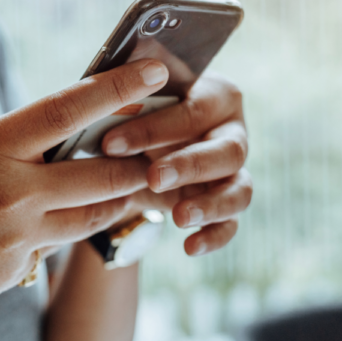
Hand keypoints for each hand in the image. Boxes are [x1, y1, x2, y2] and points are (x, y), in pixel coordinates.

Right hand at [0, 60, 170, 340]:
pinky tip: (29, 232)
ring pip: (91, 216)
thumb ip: (1, 156)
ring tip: (125, 189)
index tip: (151, 70)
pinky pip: (51, 248)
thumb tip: (44, 152)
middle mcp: (10, 192)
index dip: (116, 87)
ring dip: (113, 202)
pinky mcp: (13, 272)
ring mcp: (15, 237)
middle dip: (136, 164)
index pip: (66, 109)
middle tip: (157, 151)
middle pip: (101, 174)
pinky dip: (55, 235)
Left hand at [101, 71, 251, 256]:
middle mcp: (231, 130)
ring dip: (211, 203)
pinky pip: (233, 222)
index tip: (111, 142)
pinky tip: (189, 247)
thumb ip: (122, 97)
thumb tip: (101, 93)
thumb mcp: (124, 103)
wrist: (135, 155)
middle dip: (188, 164)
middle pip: (226, 149)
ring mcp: (234, 170)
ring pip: (240, 188)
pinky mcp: (228, 203)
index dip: (156, 126)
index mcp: (211, 94)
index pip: (194, 108)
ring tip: (179, 216)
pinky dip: (215, 234)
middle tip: (152, 177)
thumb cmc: (130, 116)